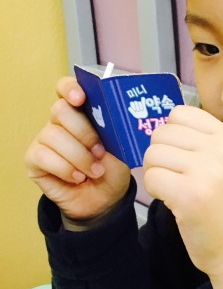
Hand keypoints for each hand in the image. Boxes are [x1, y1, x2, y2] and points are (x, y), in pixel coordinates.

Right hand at [25, 77, 130, 221]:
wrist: (104, 200)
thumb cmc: (111, 170)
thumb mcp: (121, 150)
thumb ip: (115, 133)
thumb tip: (114, 122)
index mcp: (81, 112)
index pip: (66, 88)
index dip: (70, 88)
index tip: (81, 98)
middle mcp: (60, 122)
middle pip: (60, 110)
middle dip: (84, 132)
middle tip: (100, 151)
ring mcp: (45, 140)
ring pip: (54, 136)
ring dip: (79, 156)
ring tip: (95, 171)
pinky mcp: (34, 160)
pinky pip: (44, 156)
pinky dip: (66, 169)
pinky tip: (77, 178)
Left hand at [143, 106, 222, 288]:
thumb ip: (198, 144)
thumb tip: (156, 128)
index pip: (180, 113)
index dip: (171, 135)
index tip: (180, 157)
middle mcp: (220, 150)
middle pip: (161, 132)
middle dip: (159, 155)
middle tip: (175, 177)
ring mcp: (206, 171)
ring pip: (152, 154)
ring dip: (155, 173)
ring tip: (175, 190)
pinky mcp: (189, 195)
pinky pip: (151, 178)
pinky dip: (154, 191)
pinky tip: (173, 202)